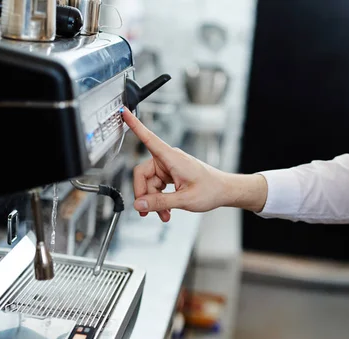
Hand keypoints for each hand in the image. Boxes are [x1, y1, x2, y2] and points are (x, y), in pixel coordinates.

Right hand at [121, 107, 230, 221]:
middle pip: (143, 174)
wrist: (224, 190)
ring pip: (150, 184)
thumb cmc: (211, 190)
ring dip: (154, 201)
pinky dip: (159, 199)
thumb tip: (139, 204)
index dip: (135, 125)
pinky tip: (166, 210)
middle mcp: (168, 159)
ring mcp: (169, 167)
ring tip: (163, 214)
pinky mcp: (171, 174)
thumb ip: (159, 202)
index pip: (149, 138)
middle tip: (146, 211)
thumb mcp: (184, 199)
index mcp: (172, 158)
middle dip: (144, 194)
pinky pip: (157, 186)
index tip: (124, 113)